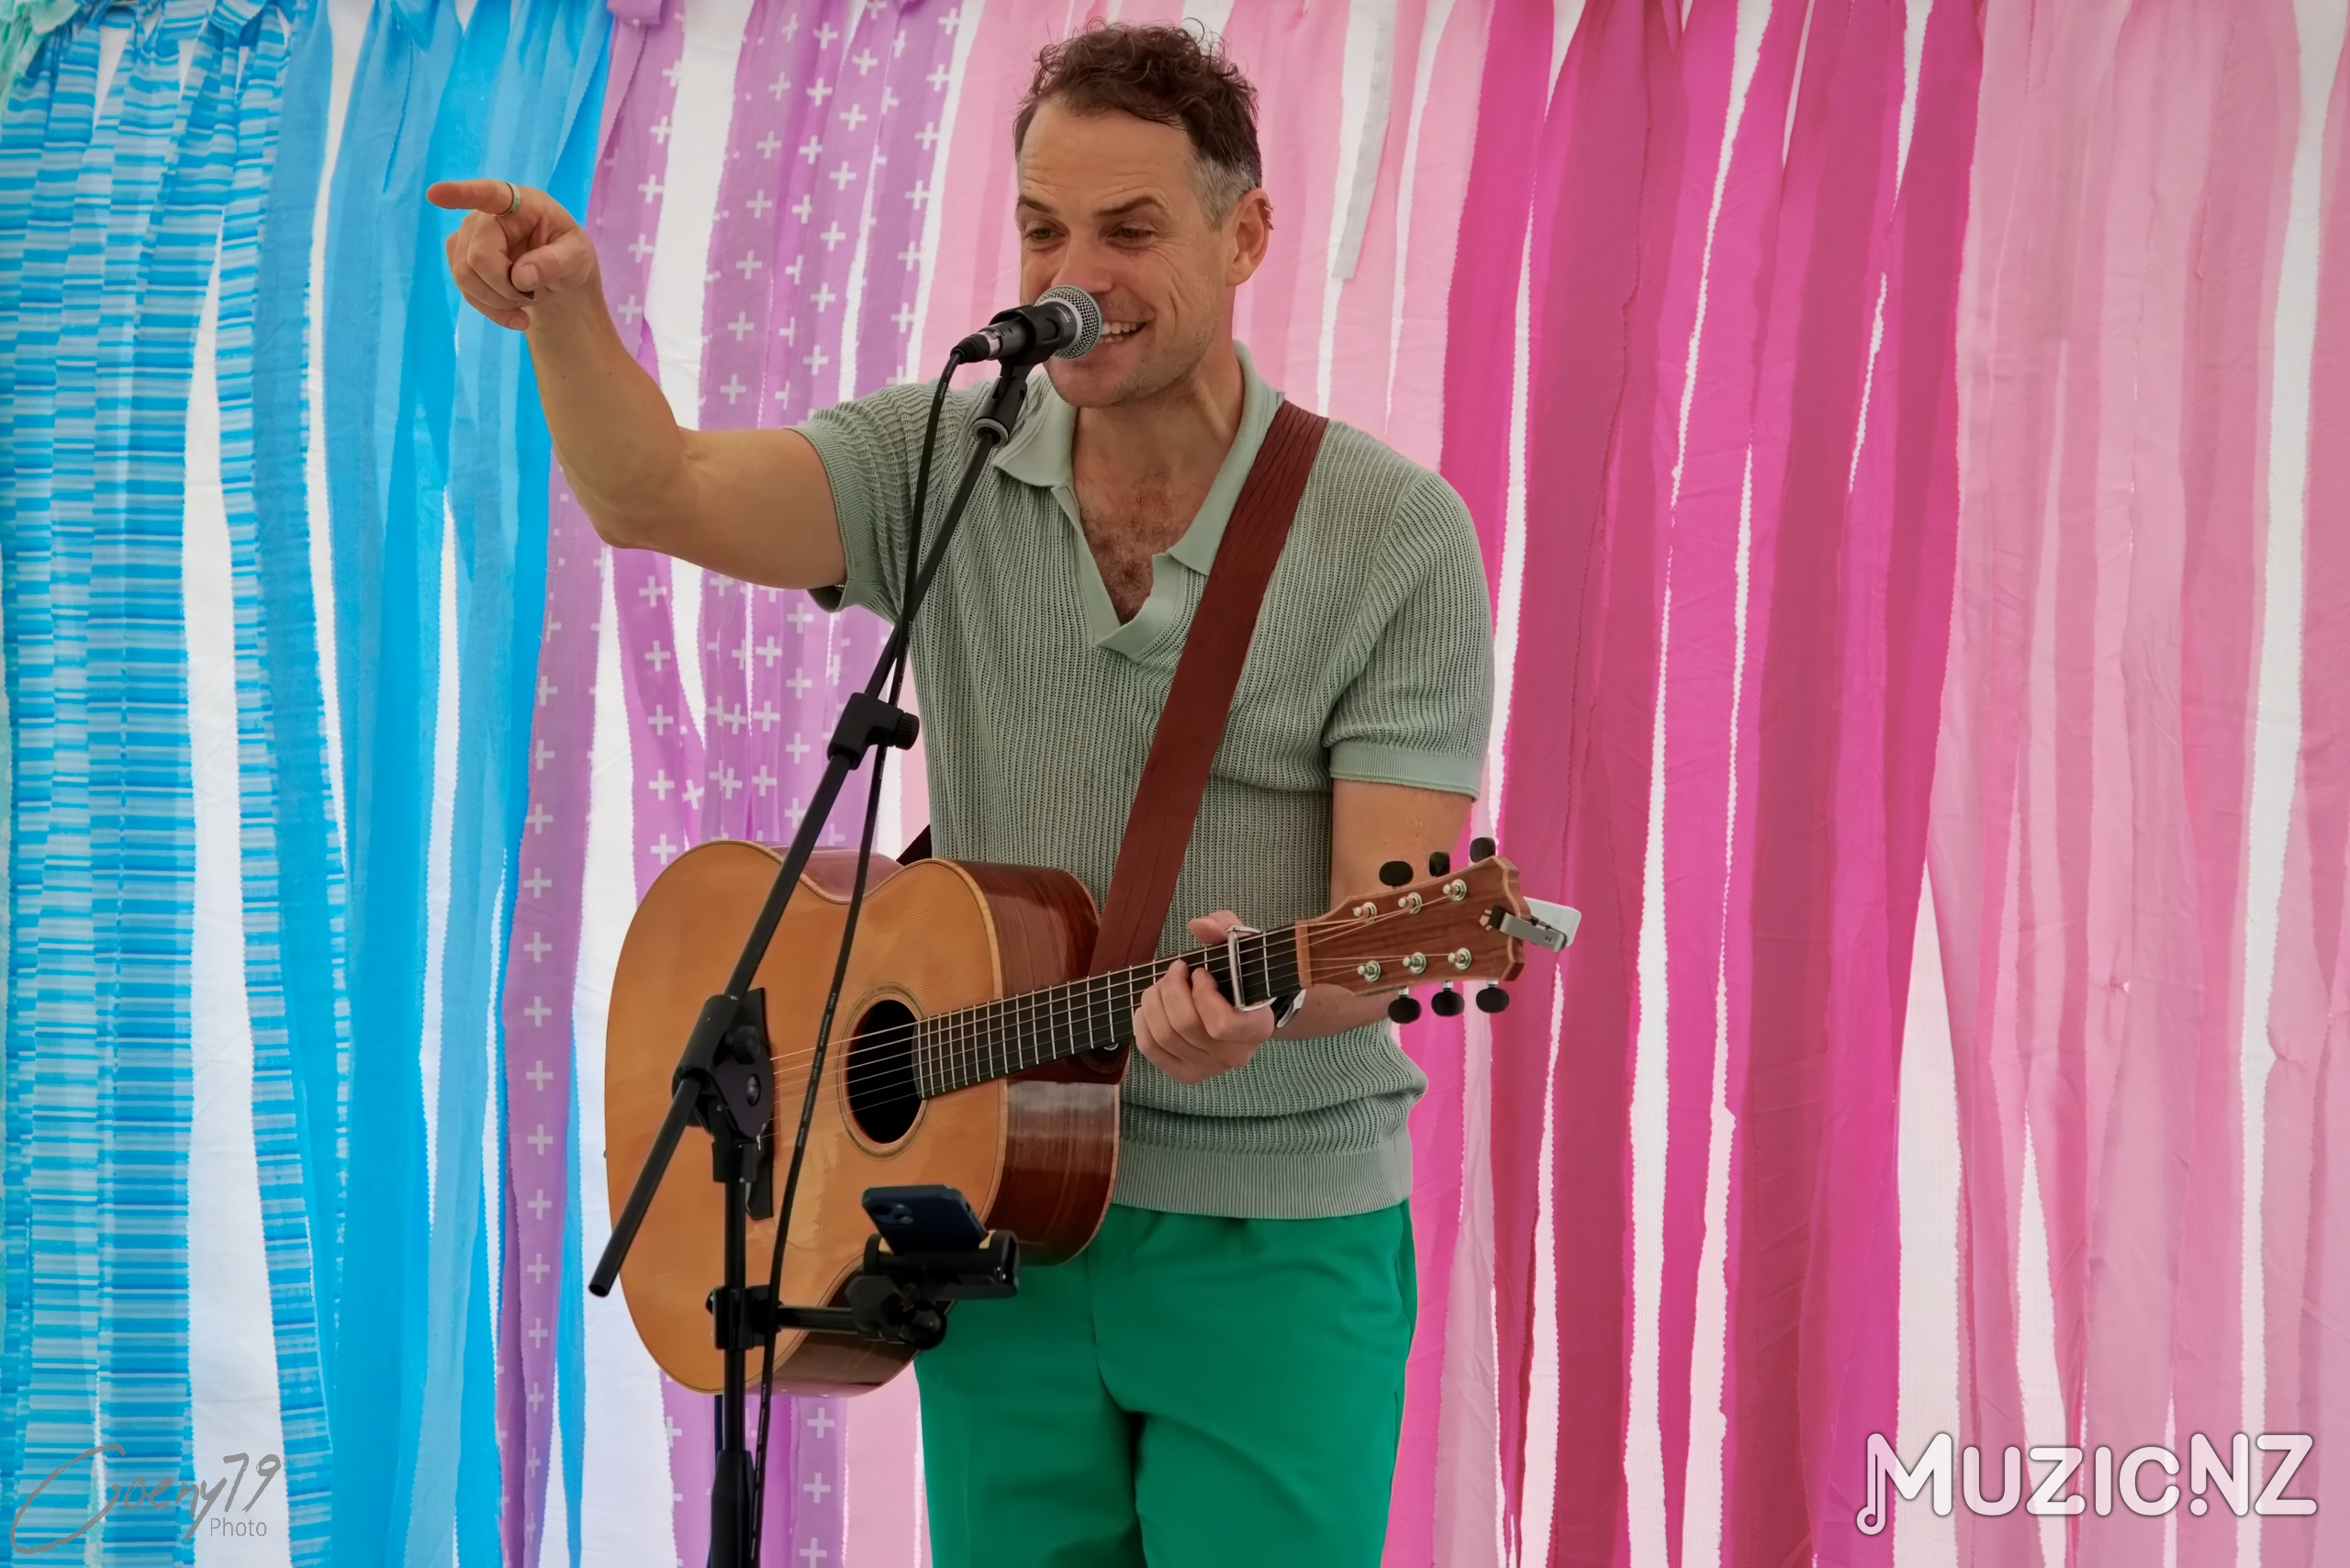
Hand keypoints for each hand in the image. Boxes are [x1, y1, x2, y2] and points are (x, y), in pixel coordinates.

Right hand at [426, 178, 598, 330]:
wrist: (558, 275)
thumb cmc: (568, 253)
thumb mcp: (578, 256)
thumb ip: (555, 263)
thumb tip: (520, 277)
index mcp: (519, 203)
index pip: (488, 195)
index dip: (461, 194)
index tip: (435, 194)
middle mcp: (484, 215)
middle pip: (477, 257)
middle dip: (505, 288)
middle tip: (533, 294)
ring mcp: (467, 236)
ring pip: (465, 276)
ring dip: (498, 301)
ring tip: (527, 301)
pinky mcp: (459, 258)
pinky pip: (465, 290)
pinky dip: (492, 309)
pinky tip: (515, 315)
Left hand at [1131, 912, 1276, 1084]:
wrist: (1244, 1008)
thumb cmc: (1241, 974)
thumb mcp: (1241, 946)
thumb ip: (1225, 929)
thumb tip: (1199, 925)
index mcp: (1257, 1027)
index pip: (1223, 1023)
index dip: (1203, 995)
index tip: (1200, 973)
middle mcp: (1235, 1055)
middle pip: (1186, 1026)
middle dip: (1171, 989)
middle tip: (1175, 970)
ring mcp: (1209, 1068)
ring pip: (1165, 1036)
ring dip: (1154, 1001)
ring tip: (1162, 984)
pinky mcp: (1185, 1073)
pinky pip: (1151, 1049)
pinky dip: (1142, 1023)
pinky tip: (1149, 1006)